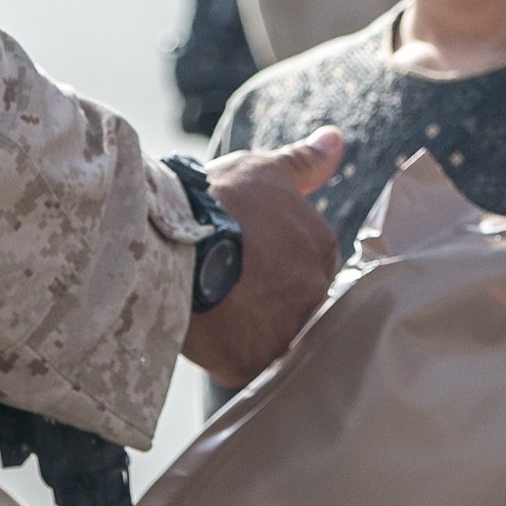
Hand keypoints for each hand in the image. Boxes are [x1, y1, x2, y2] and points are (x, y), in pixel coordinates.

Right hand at [181, 128, 343, 388]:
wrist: (168, 233)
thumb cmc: (216, 197)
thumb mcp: (262, 170)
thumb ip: (304, 163)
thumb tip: (336, 139)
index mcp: (321, 246)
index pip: (311, 266)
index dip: (278, 263)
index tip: (251, 258)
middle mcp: (314, 290)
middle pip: (298, 304)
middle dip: (271, 298)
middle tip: (231, 282)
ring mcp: (285, 329)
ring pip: (274, 337)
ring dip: (251, 328)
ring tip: (217, 308)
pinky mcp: (252, 361)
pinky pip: (245, 366)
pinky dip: (227, 354)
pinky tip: (207, 333)